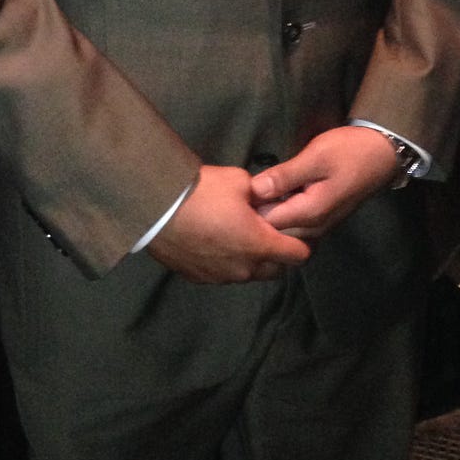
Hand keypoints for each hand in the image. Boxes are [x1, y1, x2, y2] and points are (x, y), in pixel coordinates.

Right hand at [147, 164, 310, 283]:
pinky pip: (222, 274)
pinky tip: (214, 243)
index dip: (303, 243)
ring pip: (247, 274)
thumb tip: (264, 198)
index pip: (298, 255)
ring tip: (238, 237)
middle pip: (275, 270)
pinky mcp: (199, 279)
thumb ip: (260, 193)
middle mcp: (245, 268)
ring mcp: (221, 277)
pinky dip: (225, 262)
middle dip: (277, 254)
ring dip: (250, 260)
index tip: (298, 232)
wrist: (157, 208)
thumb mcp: (240, 180)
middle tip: (269, 233)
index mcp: (260, 245)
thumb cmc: (203, 192)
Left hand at [250, 126, 399, 239]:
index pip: (266, 224)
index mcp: (310, 214)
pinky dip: (280, 214)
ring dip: (267, 215)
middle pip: (272, 232)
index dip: (248, 209)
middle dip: (255, 216)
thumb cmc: (349, 151)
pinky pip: (293, 226)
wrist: (381, 153)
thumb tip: (253, 190)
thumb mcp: (315, 157)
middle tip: (242, 192)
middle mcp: (313, 229)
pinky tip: (272, 197)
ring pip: (282, 230)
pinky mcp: (320, 220)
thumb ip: (285, 176)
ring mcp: (318, 227)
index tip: (238, 192)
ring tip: (254, 193)